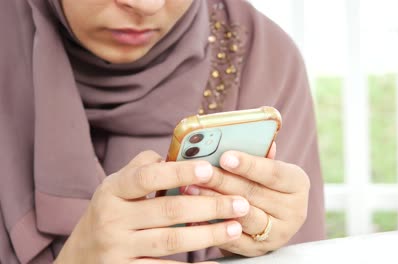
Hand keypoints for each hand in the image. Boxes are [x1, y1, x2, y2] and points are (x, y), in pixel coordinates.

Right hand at [55, 151, 249, 263]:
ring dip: (208, 234)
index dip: (180, 172)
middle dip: (209, 206)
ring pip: (171, 241)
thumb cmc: (110, 213)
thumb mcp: (117, 187)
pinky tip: (213, 262)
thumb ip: (144, 168)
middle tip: (240, 202)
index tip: (210, 169)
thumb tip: (181, 154)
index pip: (147, 177)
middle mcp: (112, 219)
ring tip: (235, 226)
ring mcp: (117, 249)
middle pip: (168, 210)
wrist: (80, 257)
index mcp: (112, 191)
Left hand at [183, 143, 310, 256]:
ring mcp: (278, 233)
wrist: (272, 221)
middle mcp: (294, 211)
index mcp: (298, 184)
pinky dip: (212, 227)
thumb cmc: (265, 184)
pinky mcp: (259, 251)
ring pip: (242, 216)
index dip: (249, 165)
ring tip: (189, 189)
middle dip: (221, 181)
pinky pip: (232, 239)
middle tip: (197, 171)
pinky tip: (193, 215)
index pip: (273, 172)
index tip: (224, 157)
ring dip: (213, 202)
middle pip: (253, 194)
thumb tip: (250, 136)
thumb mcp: (269, 168)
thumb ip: (259, 154)